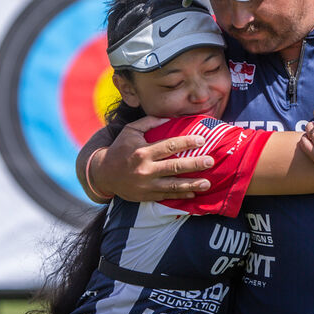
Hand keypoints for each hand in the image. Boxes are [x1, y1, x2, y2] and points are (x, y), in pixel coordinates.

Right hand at [92, 117, 212, 200]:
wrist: (103, 174)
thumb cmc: (120, 148)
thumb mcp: (130, 131)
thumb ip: (149, 122)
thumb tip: (170, 118)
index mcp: (142, 151)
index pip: (169, 146)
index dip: (187, 143)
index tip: (202, 140)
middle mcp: (145, 169)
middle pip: (175, 167)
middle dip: (194, 164)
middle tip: (210, 161)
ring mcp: (146, 184)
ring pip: (173, 185)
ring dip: (192, 184)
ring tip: (207, 183)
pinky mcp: (146, 195)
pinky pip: (167, 196)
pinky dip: (181, 195)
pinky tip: (193, 193)